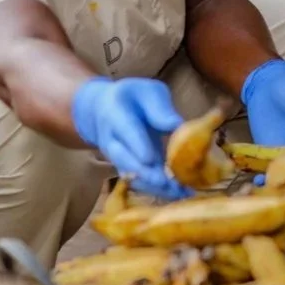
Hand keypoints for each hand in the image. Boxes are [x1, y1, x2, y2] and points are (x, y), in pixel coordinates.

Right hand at [71, 77, 190, 199]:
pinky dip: (156, 190)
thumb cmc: (133, 98)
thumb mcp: (147, 91)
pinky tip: (177, 194)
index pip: (125, 130)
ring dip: (154, 186)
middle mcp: (110, 139)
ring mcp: (115, 157)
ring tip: (180, 192)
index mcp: (115, 113)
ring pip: (131, 175)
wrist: (104, 109)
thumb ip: (159, 107)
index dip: (137, 145)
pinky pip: (137, 183)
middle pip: (125, 159)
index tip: (151, 159)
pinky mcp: (124, 169)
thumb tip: (176, 125)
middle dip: (147, 173)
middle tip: (170, 184)